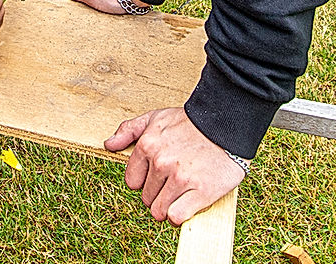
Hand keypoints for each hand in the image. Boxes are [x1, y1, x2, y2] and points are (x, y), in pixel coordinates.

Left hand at [104, 106, 246, 224]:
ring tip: (182, 191)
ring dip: (169, 206)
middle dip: (158, 193)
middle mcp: (161, 162)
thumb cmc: (190, 123)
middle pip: (146, 199)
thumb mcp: (156, 118)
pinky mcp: (200, 191)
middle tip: (175, 180)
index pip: (132, 181)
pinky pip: (176, 217)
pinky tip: (189, 202)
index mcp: (148, 145)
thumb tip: (109, 145)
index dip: (145, 180)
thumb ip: (130, 130)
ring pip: (159, 211)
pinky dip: (181, 214)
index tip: (159, 174)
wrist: (226, 123)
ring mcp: (180, 178)